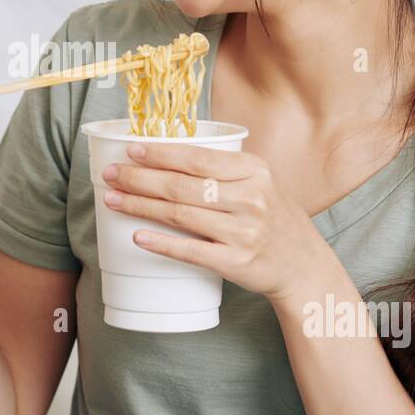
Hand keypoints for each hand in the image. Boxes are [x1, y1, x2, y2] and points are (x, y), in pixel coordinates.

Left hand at [99, 142, 330, 303]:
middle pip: (182, 186)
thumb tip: (168, 153)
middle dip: (139, 178)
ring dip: (140, 206)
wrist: (303, 265)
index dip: (160, 154)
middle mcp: (250, 199)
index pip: (198, 158)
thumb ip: (225, 168)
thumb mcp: (262, 182)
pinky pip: (190, 251)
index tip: (131, 150)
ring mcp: (243, 232)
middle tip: (110, 175)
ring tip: (112, 200)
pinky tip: (138, 235)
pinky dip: (161, 243)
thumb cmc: (274, 218)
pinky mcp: (236, 262)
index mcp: (255, 171)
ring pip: (180, 215)